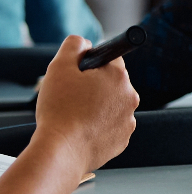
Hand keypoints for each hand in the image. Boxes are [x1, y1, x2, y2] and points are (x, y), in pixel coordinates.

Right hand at [33, 36, 138, 174]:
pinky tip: (81, 131)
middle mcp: (130, 97)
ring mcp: (128, 120)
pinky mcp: (122, 140)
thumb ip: (74, 45)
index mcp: (119, 76)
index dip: (91, 65)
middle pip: (112, 84)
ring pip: (111, 107)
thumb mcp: (59, 67)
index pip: (110, 59)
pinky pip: (110, 128)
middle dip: (94, 88)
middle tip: (71, 98)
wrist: (60, 151)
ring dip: (97, 108)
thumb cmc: (59, 110)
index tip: (80, 75)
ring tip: (74, 117)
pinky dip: (98, 128)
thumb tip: (84, 42)